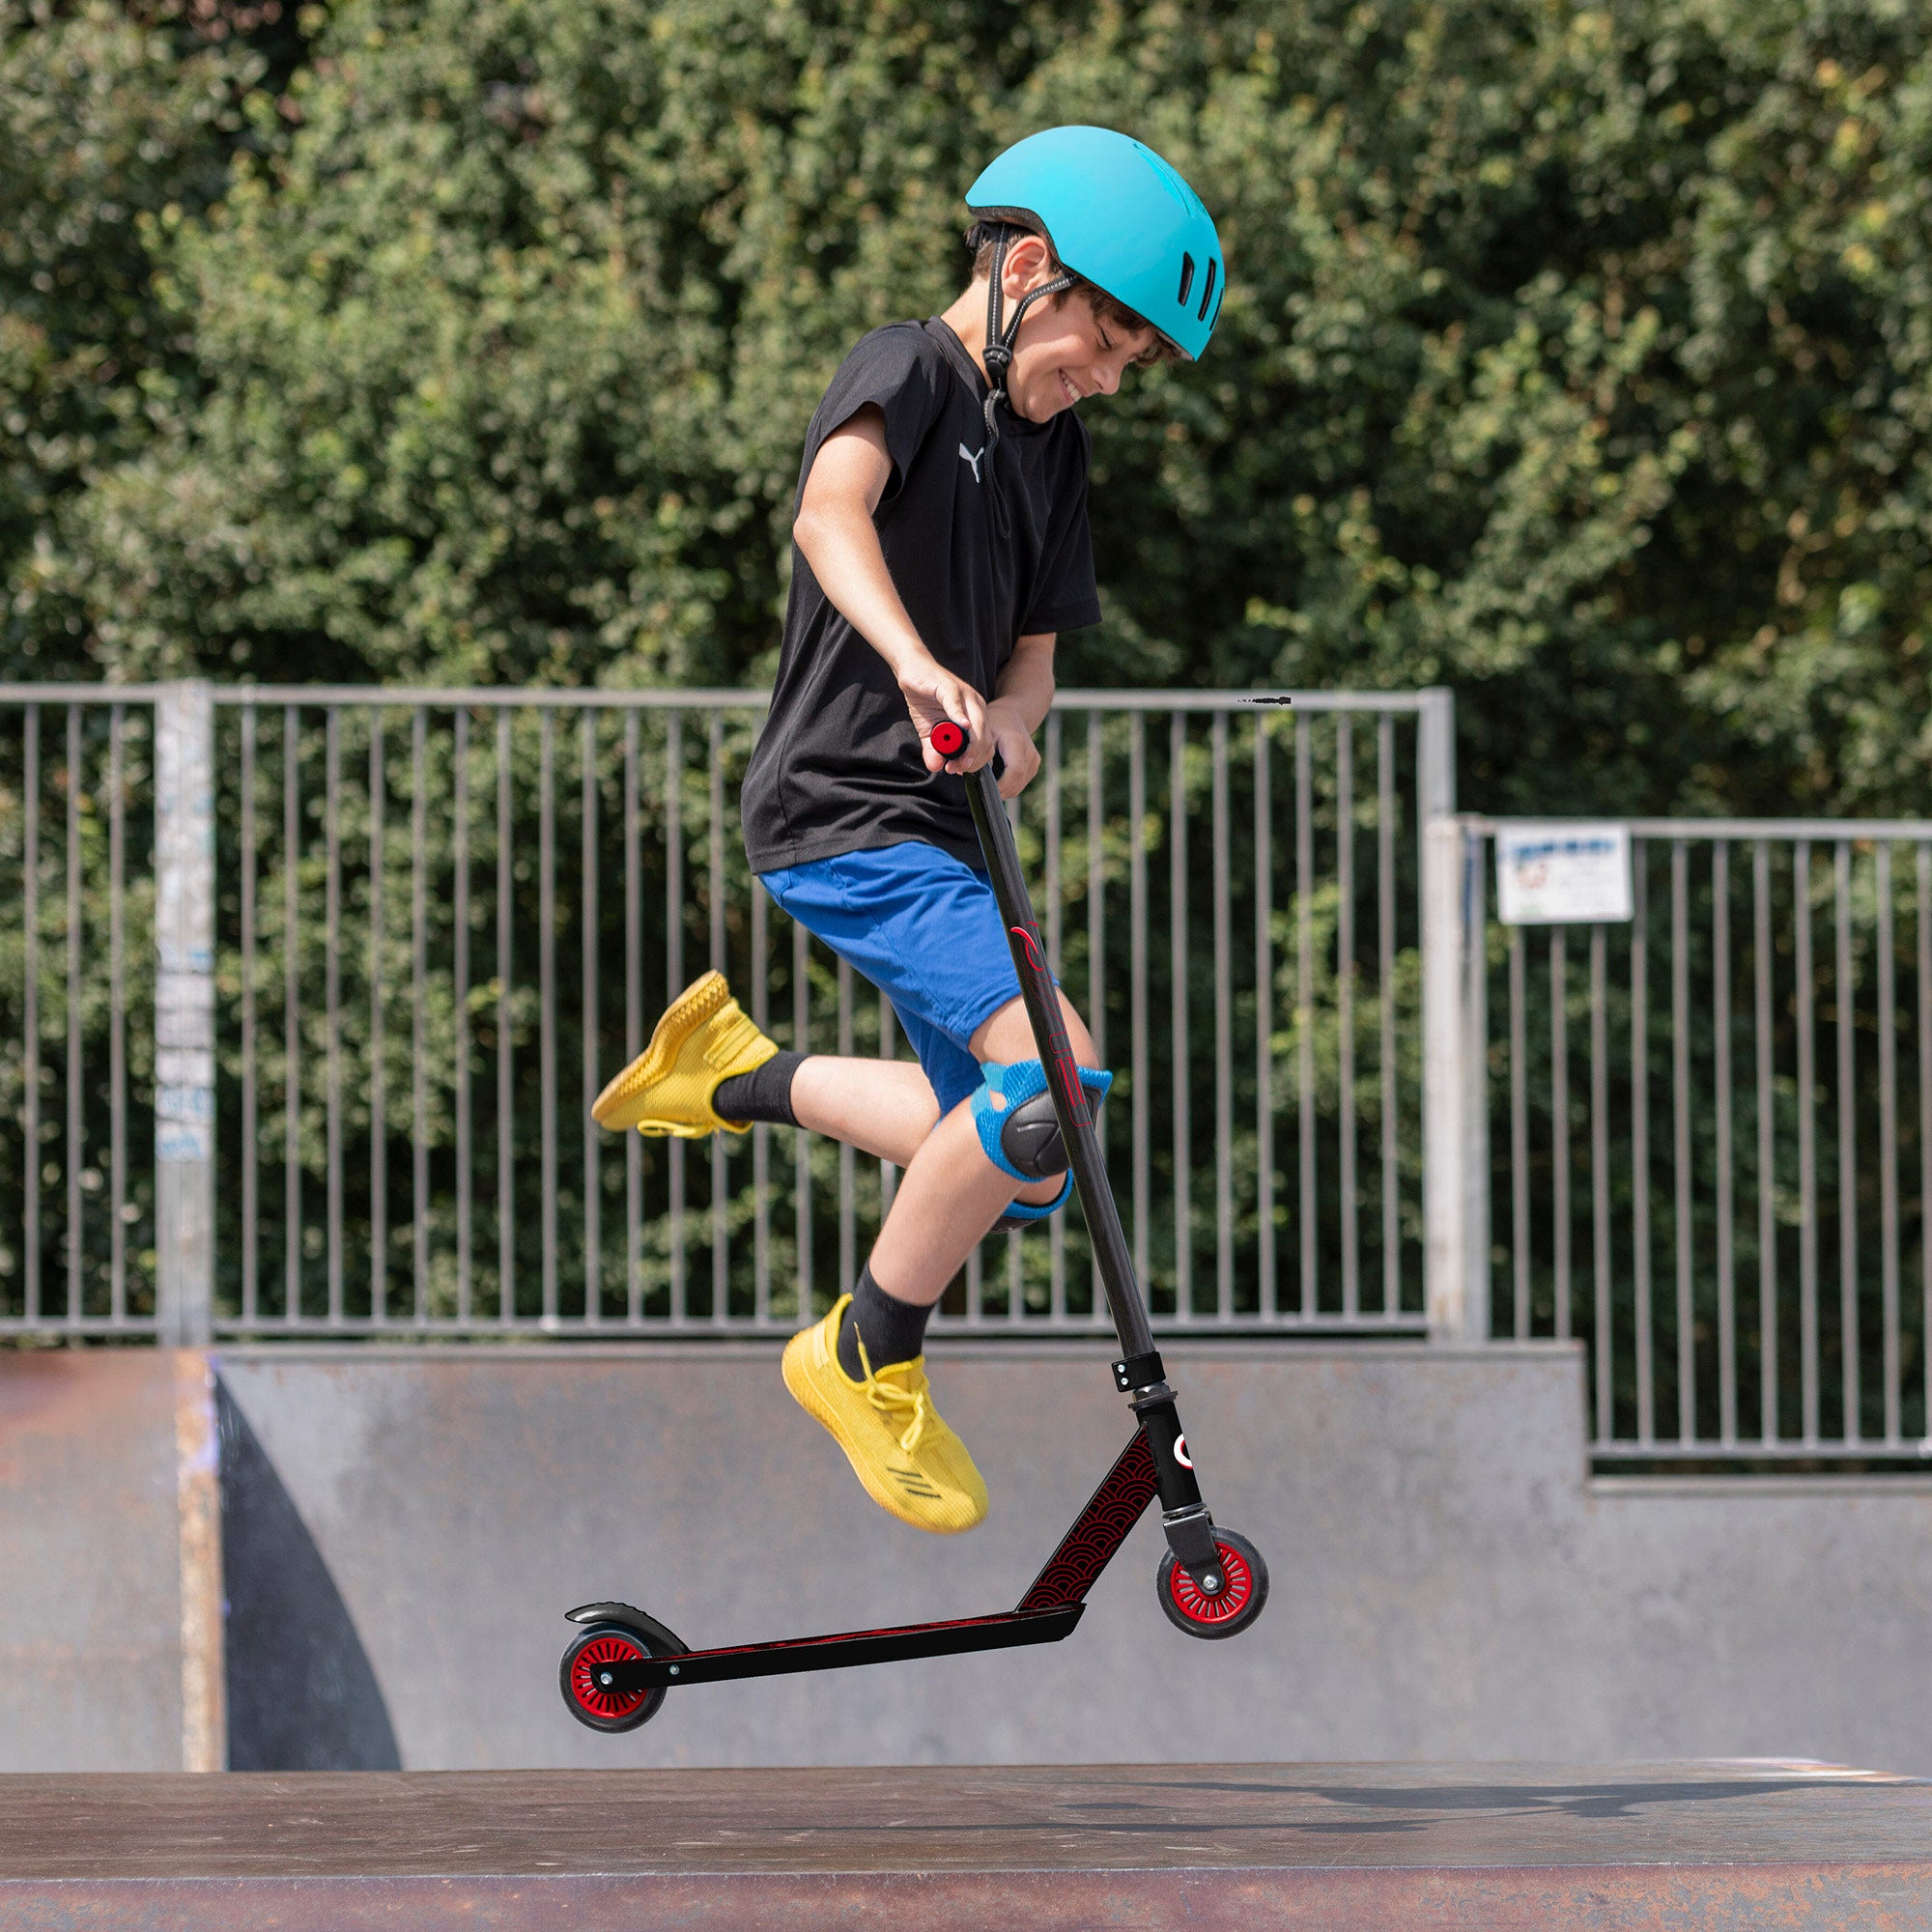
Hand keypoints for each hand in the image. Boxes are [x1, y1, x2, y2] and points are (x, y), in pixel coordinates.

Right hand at [897, 656, 989, 774]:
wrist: (913, 672)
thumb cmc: (925, 698)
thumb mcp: (929, 730)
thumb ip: (934, 749)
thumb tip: (935, 768)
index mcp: (976, 716)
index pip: (985, 744)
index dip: (974, 761)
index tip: (959, 771)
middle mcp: (976, 706)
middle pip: (984, 737)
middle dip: (972, 758)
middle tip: (955, 768)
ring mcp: (965, 695)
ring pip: (976, 724)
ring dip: (968, 745)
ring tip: (955, 759)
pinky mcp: (950, 687)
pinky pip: (958, 704)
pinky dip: (959, 717)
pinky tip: (960, 727)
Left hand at [983, 698, 1040, 797]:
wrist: (1012, 716)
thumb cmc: (995, 722)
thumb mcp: (982, 732)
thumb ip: (976, 751)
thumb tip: (964, 770)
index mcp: (1017, 743)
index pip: (1014, 771)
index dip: (1000, 785)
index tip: (984, 789)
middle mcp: (1030, 753)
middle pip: (1016, 783)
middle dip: (997, 791)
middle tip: (980, 789)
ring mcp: (1034, 761)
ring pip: (1018, 787)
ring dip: (1002, 791)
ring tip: (986, 783)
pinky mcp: (1034, 767)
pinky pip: (1020, 784)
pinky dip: (1007, 787)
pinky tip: (996, 780)